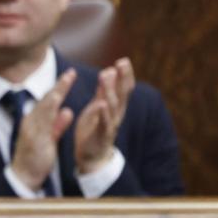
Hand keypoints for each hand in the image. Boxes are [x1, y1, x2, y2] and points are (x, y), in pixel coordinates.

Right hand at [7, 69, 75, 188]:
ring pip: (45, 108)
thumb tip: (67, 111)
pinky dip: (52, 112)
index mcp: (34, 121)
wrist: (23, 177)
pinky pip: (45, 124)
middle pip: (46, 100)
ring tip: (66, 80)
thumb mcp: (49, 139)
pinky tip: (59, 104)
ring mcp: (32, 130)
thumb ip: (58, 125)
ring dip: (56, 93)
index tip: (70, 75)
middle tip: (71, 72)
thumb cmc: (35, 159)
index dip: (59, 88)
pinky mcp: (35, 140)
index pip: (48, 101)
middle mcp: (31, 122)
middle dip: (59, 85)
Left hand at [73, 57, 134, 173]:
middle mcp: (117, 114)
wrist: (91, 157)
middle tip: (121, 62)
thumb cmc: (94, 130)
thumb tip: (108, 72)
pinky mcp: (102, 135)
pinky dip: (103, 113)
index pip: (124, 88)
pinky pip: (104, 123)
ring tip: (106, 75)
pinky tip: (101, 103)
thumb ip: (102, 92)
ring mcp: (111, 125)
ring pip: (113, 105)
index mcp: (115, 107)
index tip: (124, 60)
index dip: (125, 75)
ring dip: (110, 90)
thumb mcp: (97, 107)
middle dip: (123, 78)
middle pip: (122, 94)